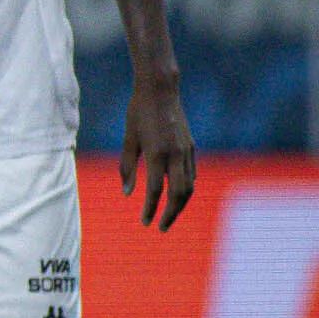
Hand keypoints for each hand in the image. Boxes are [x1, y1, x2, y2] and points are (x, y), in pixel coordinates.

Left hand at [118, 80, 197, 231]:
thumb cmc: (138, 112)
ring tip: (169, 215)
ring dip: (180, 204)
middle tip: (160, 227)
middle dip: (170, 214)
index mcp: (156, 154)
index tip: (144, 223)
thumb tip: (127, 193)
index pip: (154, 190)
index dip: (150, 209)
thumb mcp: (128, 139)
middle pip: (178, 194)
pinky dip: (186, 188)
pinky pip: (191, 174)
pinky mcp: (191, 146)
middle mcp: (175, 155)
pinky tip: (177, 195)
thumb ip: (127, 167)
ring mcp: (186, 151)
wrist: (160, 90)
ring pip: (189, 186)